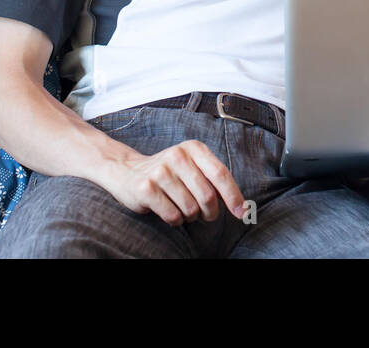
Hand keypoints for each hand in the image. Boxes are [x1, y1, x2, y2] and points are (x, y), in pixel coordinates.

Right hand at [106, 139, 247, 225]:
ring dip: (190, 217)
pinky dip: (175, 220)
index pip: (221, 174)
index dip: (234, 196)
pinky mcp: (146, 188)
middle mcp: (178, 156)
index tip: (242, 212)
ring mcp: (161, 172)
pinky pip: (173, 216)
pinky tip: (168, 210)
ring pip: (191, 209)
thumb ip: (214, 179)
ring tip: (180, 207)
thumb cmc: (169, 173)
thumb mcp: (192, 166)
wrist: (127, 171)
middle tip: (204, 214)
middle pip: (208, 196)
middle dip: (210, 213)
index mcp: (194, 148)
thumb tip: (241, 206)